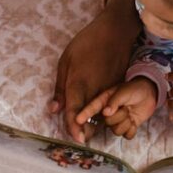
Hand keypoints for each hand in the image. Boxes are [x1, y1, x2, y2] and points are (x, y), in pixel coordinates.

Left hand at [49, 0, 141, 142]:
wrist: (114, 32)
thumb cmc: (86, 43)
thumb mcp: (65, 61)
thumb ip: (60, 88)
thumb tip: (54, 109)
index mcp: (78, 83)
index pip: (73, 111)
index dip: (72, 127)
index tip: (73, 139)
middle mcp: (95, 91)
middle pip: (89, 118)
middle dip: (84, 131)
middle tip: (79, 140)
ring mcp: (108, 90)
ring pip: (102, 114)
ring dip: (95, 125)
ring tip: (87, 133)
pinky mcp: (118, 87)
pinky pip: (110, 105)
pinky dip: (104, 113)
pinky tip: (99, 116)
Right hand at [77, 78, 157, 139]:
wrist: (149, 94)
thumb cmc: (135, 89)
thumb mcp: (124, 91)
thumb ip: (114, 101)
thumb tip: (105, 112)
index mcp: (104, 101)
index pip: (92, 109)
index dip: (84, 115)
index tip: (77, 120)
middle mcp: (108, 113)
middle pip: (108, 123)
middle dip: (119, 116)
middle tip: (126, 107)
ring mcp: (117, 121)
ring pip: (116, 131)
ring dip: (126, 122)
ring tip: (131, 112)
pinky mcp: (126, 127)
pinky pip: (126, 136)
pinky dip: (132, 130)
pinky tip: (134, 121)